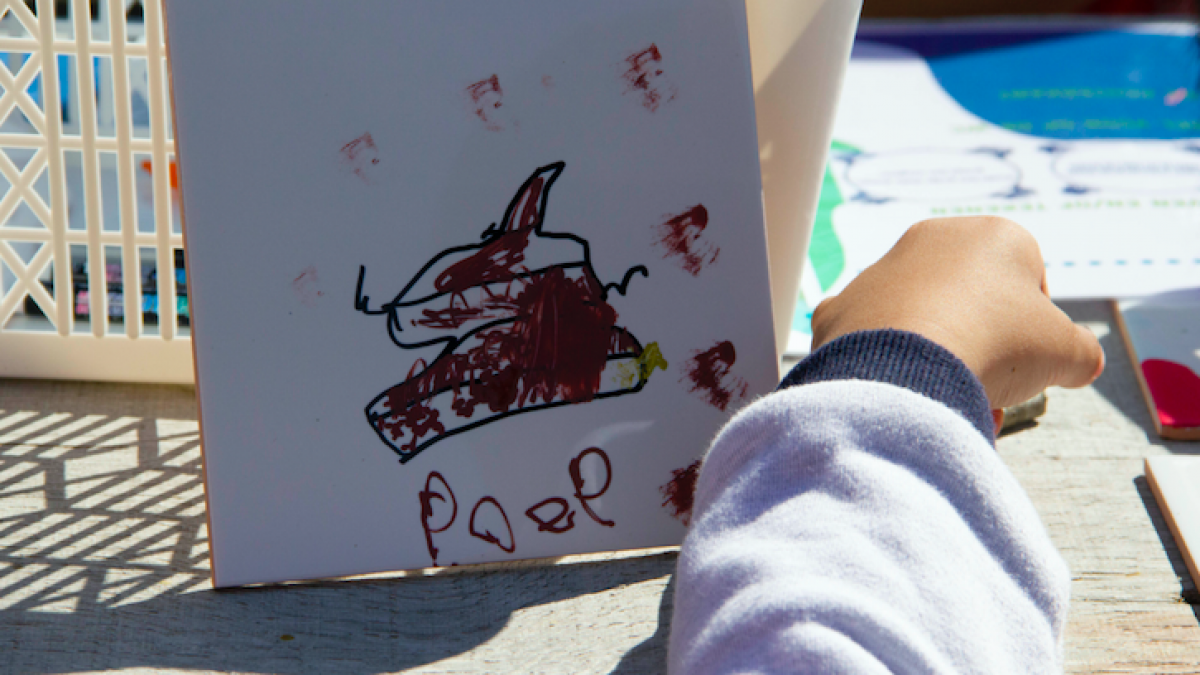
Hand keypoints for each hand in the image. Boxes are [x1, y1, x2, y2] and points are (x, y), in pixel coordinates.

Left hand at [810, 217, 1103, 409]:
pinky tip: (901, 398)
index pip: (1029, 281)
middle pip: (970, 304)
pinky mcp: (838, 309)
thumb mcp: (1066, 352)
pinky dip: (885, 370)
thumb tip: (1078, 360)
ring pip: (919, 325)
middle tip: (990, 392)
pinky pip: (869, 343)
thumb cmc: (996, 344)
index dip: (1034, 329)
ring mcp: (877, 273)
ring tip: (949, 406)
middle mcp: (930, 241)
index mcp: (993, 236)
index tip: (1029, 363)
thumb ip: (1079, 352)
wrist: (903, 365)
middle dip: (984, 353)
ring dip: (938, 366)